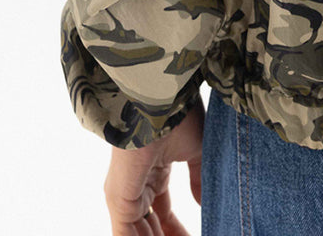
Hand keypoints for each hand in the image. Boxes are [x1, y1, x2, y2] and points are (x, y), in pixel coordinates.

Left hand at [103, 93, 204, 235]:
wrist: (162, 99)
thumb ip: (197, 178)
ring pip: (138, 234)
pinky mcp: (119, 201)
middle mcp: (135, 188)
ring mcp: (124, 196)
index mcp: (152, 175)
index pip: (163, 213)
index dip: (177, 230)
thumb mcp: (195, 151)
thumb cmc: (177, 115)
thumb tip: (203, 203)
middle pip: (150, 228)